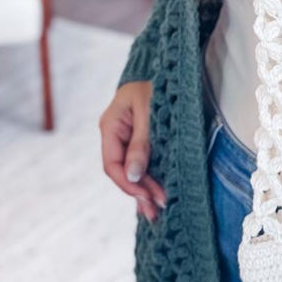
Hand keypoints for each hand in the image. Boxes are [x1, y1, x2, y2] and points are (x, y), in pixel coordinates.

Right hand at [99, 81, 166, 221]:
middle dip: (139, 190)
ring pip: (131, 170)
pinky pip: (139, 164)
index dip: (128, 183)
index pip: (112, 163)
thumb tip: (133, 174)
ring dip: (143, 190)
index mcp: (110, 124)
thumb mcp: (150, 112)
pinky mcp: (138, 140)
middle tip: (158, 207)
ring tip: (156, 211)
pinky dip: (146, 180)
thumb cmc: (160, 86)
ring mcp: (125, 137)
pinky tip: (151, 198)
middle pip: (122, 170)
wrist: (171, 70)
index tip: (147, 196)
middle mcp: (114, 133)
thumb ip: (141, 143)